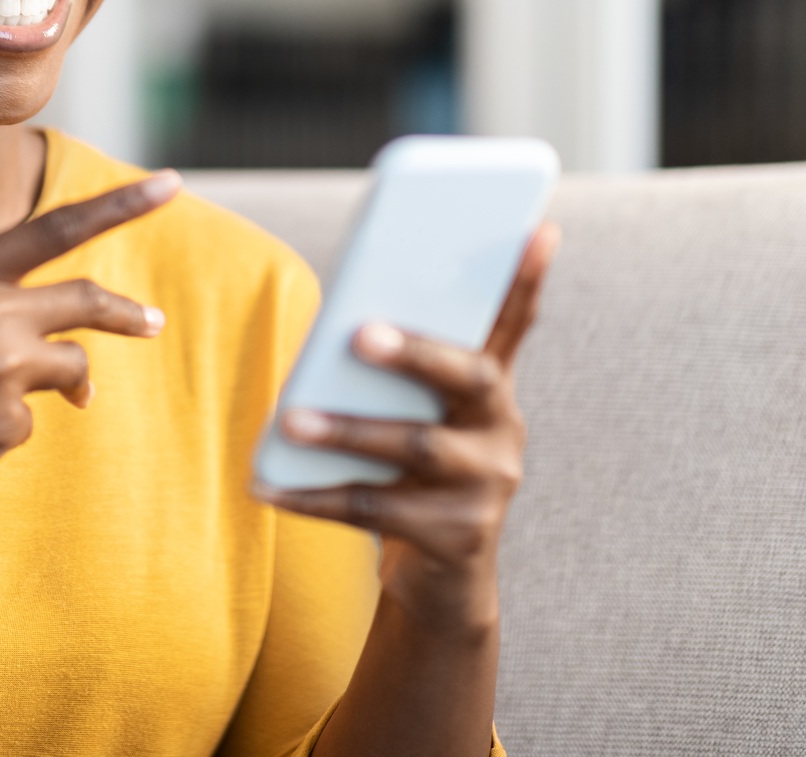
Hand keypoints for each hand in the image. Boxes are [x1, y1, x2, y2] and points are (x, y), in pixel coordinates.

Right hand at [0, 164, 180, 544]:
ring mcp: (2, 371)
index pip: (55, 228)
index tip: (173, 183)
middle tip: (151, 323)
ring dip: (61, 386)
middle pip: (85, 303)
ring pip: (66, 370)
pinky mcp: (4, 427)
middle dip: (125, 315)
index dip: (120, 206)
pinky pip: (24, 424)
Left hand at [261, 224, 558, 636]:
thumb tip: (343, 319)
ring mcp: (488, 486)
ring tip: (290, 421)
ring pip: (417, 445)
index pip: (515, 322)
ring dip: (348, 430)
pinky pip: (376, 510)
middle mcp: (502, 430)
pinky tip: (266, 488)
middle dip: (416, 351)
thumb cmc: (411, 473)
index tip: (538, 226)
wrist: (441, 580)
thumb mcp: (414, 415)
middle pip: (470, 376)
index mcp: (491, 388)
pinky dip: (315, 498)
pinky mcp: (459, 537)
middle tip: (360, 333)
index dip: (528, 276)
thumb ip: (396, 372)